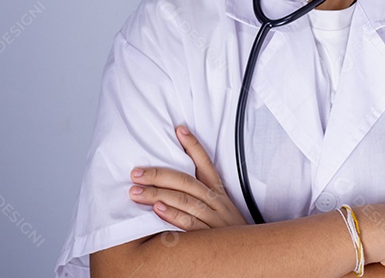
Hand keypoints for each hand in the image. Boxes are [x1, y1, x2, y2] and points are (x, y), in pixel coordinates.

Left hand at [129, 125, 247, 229]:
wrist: (248, 255)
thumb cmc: (228, 232)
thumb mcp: (221, 209)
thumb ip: (201, 196)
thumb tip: (172, 185)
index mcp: (218, 193)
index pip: (206, 163)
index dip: (193, 145)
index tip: (179, 129)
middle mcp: (216, 202)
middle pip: (187, 181)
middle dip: (160, 174)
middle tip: (137, 172)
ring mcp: (213, 218)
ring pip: (184, 200)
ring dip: (158, 194)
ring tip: (136, 191)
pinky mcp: (209, 236)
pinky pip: (190, 223)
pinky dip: (174, 215)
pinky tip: (158, 209)